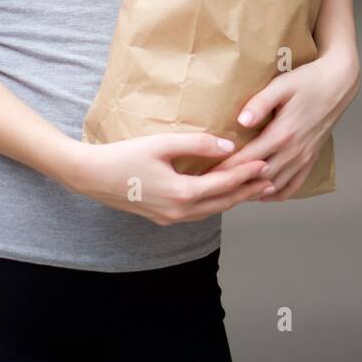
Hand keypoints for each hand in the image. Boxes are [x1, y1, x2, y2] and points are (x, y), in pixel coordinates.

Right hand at [64, 133, 277, 224]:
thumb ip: (198, 145)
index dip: (247, 174)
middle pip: (223, 203)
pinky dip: (215, 204)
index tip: (266, 163)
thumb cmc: (124, 156)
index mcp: (182, 193)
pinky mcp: (162, 217)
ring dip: (233, 199)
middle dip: (248, 192)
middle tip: (270, 181)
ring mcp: (170, 218)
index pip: (224, 185)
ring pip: (211, 211)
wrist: (91, 176)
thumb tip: (229, 148)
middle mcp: (179, 212)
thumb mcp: (162, 143)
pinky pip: (198, 213)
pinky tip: (220, 195)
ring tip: (252, 189)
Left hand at [215, 49, 360, 199]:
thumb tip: (241, 121)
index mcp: (283, 134)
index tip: (207, 174)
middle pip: (259, 177)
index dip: (226, 169)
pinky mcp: (311, 159)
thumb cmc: (308, 81)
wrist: (338, 84)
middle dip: (235, 184)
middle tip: (213, 188)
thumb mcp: (282, 86)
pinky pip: (293, 185)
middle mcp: (294, 151)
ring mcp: (304, 158)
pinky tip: (262, 194)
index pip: (247, 159)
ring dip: (253, 192)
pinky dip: (276, 194)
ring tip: (232, 193)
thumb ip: (260, 103)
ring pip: (275, 186)